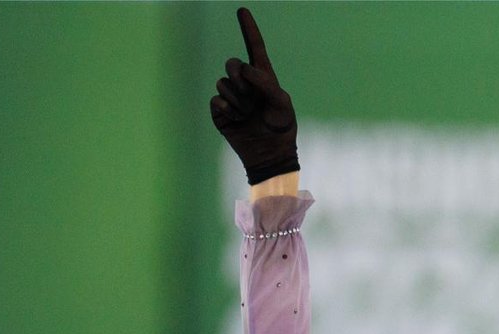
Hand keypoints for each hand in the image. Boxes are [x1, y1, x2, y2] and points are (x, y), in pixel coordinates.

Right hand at [210, 6, 299, 185]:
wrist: (270, 155)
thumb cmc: (281, 129)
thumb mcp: (282, 103)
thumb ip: (266, 82)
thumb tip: (245, 69)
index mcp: (262, 77)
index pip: (254, 47)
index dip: (248, 28)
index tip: (242, 10)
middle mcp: (245, 84)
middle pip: (232, 63)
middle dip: (239, 77)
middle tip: (250, 97)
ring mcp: (231, 97)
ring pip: (223, 83)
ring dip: (237, 99)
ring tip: (248, 114)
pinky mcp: (220, 112)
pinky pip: (216, 100)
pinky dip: (227, 109)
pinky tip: (237, 119)